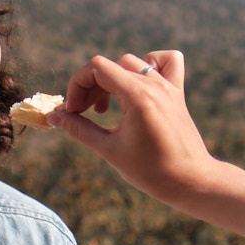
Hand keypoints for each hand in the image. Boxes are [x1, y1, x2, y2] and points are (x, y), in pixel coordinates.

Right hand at [51, 52, 244, 238]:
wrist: (191, 182)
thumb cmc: (151, 171)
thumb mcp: (109, 150)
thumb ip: (80, 129)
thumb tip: (54, 117)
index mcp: (137, 95)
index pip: (97, 68)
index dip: (78, 86)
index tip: (74, 111)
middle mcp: (154, 84)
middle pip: (111, 66)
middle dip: (90, 87)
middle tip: (83, 114)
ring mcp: (169, 86)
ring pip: (133, 62)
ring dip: (113, 79)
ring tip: (107, 108)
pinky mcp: (178, 94)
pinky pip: (167, 62)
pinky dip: (151, 65)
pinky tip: (140, 85)